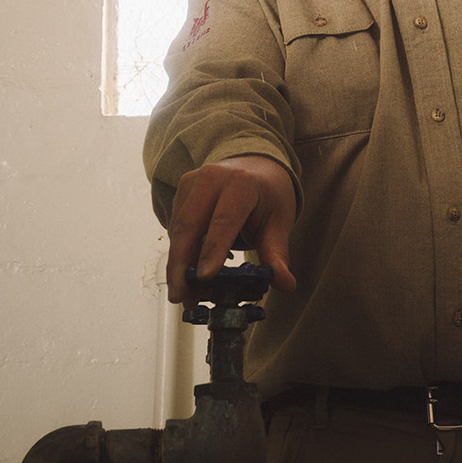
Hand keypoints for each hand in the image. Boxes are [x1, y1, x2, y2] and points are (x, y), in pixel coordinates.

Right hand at [166, 154, 299, 302]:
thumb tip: (286, 284)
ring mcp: (192, 183)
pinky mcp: (181, 191)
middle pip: (190, 225)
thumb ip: (277, 254)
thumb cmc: (268, 195)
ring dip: (177, 264)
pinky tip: (186, 274)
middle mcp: (212, 179)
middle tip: (181, 296)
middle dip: (182, 265)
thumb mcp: (278, 222)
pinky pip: (175, 226)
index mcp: (242, 184)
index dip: (213, 249)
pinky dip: (179, 252)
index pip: (225, 220)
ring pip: (178, 228)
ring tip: (184, 293)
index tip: (204, 277)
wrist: (255, 166)